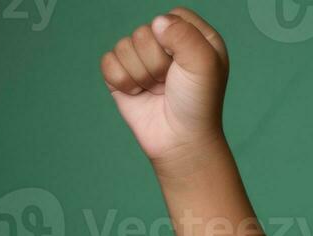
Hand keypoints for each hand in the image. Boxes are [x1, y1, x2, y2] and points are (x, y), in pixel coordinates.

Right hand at [100, 7, 229, 171]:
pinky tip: (139, 94)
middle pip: (144, 32)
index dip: (174, 40)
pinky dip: (123, 81)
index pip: (172, 16)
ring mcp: (143, 59)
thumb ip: (185, 35)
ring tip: (158, 90)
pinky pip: (108, 62)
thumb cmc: (197, 104)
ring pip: (124, 46)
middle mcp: (167, 44)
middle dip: (156, 63)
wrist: (180, 141)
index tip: (186, 64)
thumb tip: (157, 23)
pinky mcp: (122, 74)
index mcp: (193, 36)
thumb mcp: (204, 65)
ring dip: (141, 75)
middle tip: (170, 83)